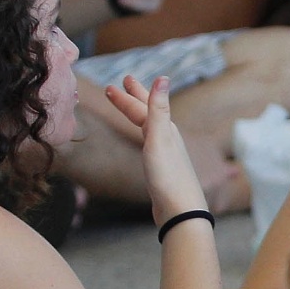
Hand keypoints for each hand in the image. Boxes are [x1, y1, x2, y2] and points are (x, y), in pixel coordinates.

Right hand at [102, 75, 208, 225]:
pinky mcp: (163, 168)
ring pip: (150, 126)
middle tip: (125, 82)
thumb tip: (163, 78)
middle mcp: (168, 138)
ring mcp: (166, 153)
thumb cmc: (168, 176)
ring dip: (139, 112)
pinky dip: (144, 133)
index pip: (142, 107)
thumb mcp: (159, 139)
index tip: (110, 86)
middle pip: (149, 112)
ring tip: (131, 107)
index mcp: (166, 130)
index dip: (126, 97)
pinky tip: (145, 139)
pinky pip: (150, 141)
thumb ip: (159, 109)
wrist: (180, 210)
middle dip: (136, 97)